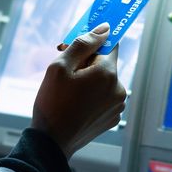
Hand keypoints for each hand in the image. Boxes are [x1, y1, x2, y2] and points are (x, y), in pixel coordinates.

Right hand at [31, 22, 125, 158]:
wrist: (52, 142)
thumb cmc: (52, 103)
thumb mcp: (60, 66)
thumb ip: (83, 44)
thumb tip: (104, 29)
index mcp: (108, 73)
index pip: (110, 44)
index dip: (94, 41)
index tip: (81, 44)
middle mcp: (119, 89)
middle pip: (106, 64)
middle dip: (87, 62)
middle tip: (65, 69)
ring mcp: (117, 105)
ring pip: (105, 81)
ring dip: (90, 80)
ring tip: (69, 90)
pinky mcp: (112, 118)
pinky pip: (105, 97)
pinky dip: (93, 96)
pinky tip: (76, 103)